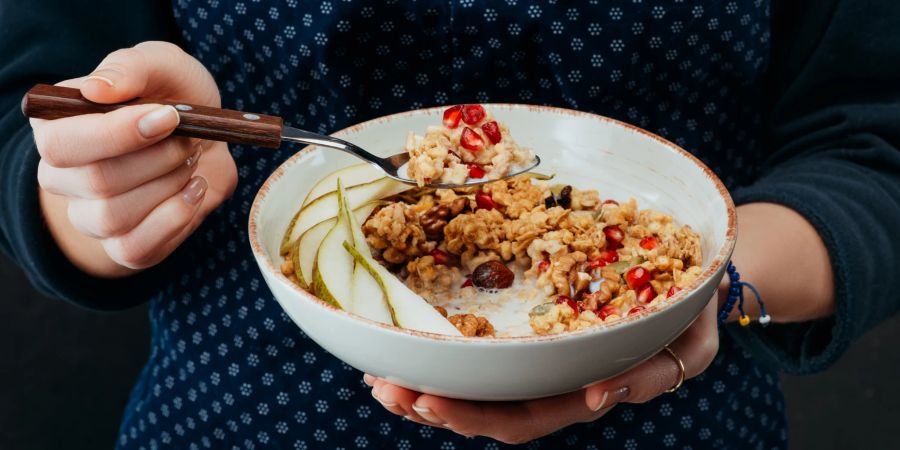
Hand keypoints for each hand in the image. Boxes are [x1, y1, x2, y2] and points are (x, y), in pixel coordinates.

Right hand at [30, 41, 236, 276]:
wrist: (207, 138)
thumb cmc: (173, 97)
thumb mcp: (160, 65)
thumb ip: (129, 68)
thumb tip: (96, 90)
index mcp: (56, 127)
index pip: (61, 144)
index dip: (117, 134)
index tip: (168, 117)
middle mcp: (62, 176)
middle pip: (96, 181)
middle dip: (158, 158)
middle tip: (187, 140)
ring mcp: (89, 217)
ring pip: (115, 217)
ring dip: (169, 185)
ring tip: (190, 162)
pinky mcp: (124, 246)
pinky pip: (136, 249)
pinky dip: (176, 218)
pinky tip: (195, 190)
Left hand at [365, 296, 718, 444]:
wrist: (691, 284)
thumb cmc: (691, 316)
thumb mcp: (689, 345)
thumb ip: (651, 374)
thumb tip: (599, 397)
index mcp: (582, 390)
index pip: (523, 417)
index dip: (474, 417)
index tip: (430, 401)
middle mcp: (551, 382)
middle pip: (484, 409)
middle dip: (432, 405)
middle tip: (386, 389)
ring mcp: (537, 360)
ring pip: (475, 386)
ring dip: (425, 384)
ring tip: (378, 377)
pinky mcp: (529, 331)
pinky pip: (481, 351)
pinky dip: (442, 353)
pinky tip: (407, 347)